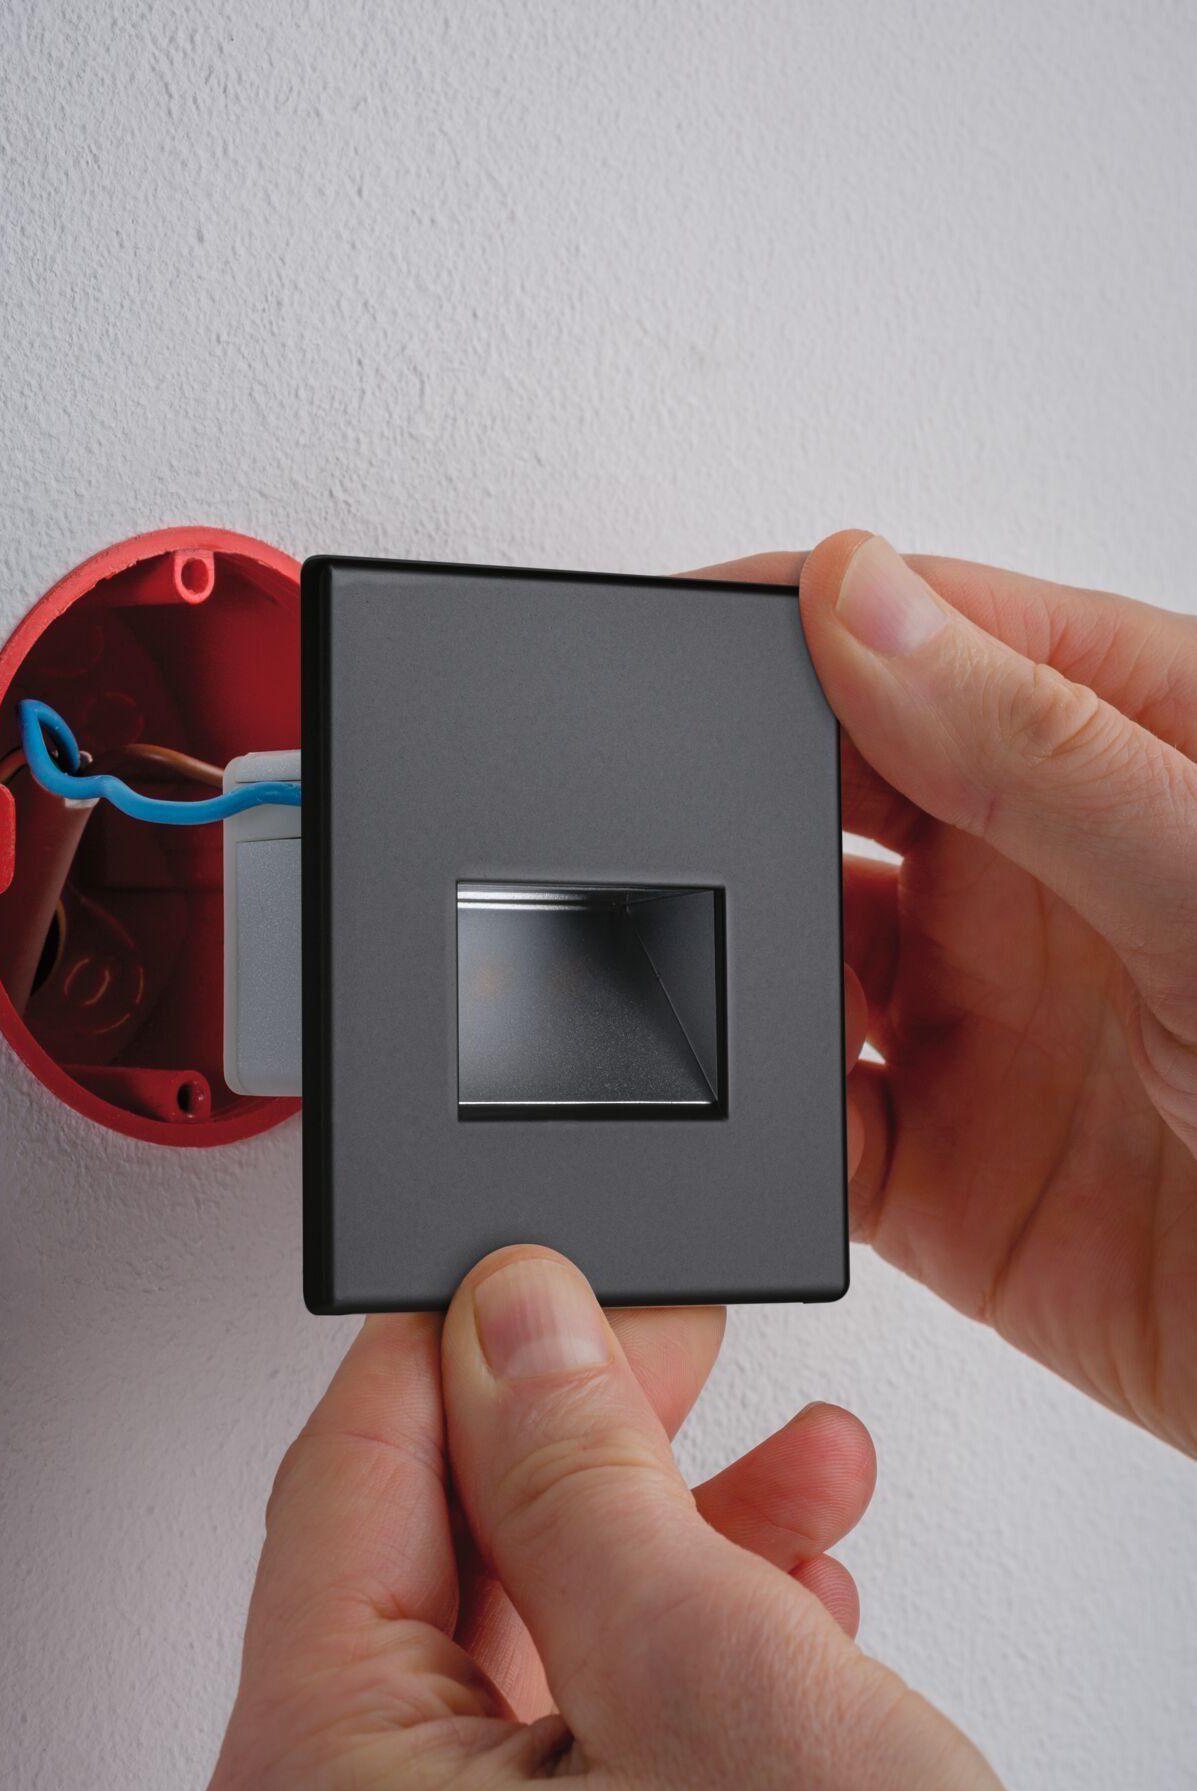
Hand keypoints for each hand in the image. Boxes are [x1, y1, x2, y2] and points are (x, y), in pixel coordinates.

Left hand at [192, 1247, 1093, 1790]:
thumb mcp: (706, 1671)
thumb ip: (575, 1469)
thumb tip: (511, 1319)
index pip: (345, 1475)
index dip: (461, 1340)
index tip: (549, 1265)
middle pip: (437, 1547)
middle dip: (590, 1437)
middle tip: (677, 1346)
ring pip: (528, 1624)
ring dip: (666, 1527)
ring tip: (792, 1467)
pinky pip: (577, 1720)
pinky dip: (682, 1637)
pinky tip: (786, 1587)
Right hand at [702, 535, 1196, 1453]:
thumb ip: (1037, 747)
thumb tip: (858, 601)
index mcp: (1124, 758)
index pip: (930, 636)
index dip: (802, 622)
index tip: (686, 635)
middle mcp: (1035, 882)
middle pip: (829, 795)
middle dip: (741, 804)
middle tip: (682, 829)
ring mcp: (978, 1026)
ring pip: (792, 963)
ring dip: (738, 972)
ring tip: (736, 986)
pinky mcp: (935, 1174)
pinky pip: (802, 1133)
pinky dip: (763, 1133)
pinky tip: (789, 1125)